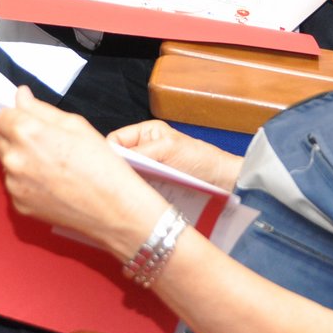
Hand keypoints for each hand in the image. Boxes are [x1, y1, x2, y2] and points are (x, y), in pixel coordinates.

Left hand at [0, 88, 161, 254]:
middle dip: (18, 138)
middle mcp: (15, 158)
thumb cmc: (100, 167)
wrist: (112, 208)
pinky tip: (51, 182)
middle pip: (2, 139)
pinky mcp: (18, 204)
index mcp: (27, 133)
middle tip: (48, 144)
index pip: (3, 116)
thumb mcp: (76, 125)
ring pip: (8, 163)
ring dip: (22, 160)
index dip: (18, 116)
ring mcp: (14, 184)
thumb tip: (22, 97)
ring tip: (53, 166)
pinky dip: (27, 182)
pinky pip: (15, 185)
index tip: (30, 121)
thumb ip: (41, 109)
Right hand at [108, 120, 241, 190]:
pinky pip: (136, 188)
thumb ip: (141, 151)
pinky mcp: (153, 185)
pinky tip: (137, 199)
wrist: (222, 181)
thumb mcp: (168, 150)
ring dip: (127, 183)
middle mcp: (143, 149)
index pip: (115, 140)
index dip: (109, 153)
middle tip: (119, 183)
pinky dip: (135, 193)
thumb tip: (115, 159)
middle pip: (118, 159)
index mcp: (145, 132)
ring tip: (130, 193)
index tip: (110, 168)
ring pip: (126, 175)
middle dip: (117, 170)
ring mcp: (147, 168)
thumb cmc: (200, 159)